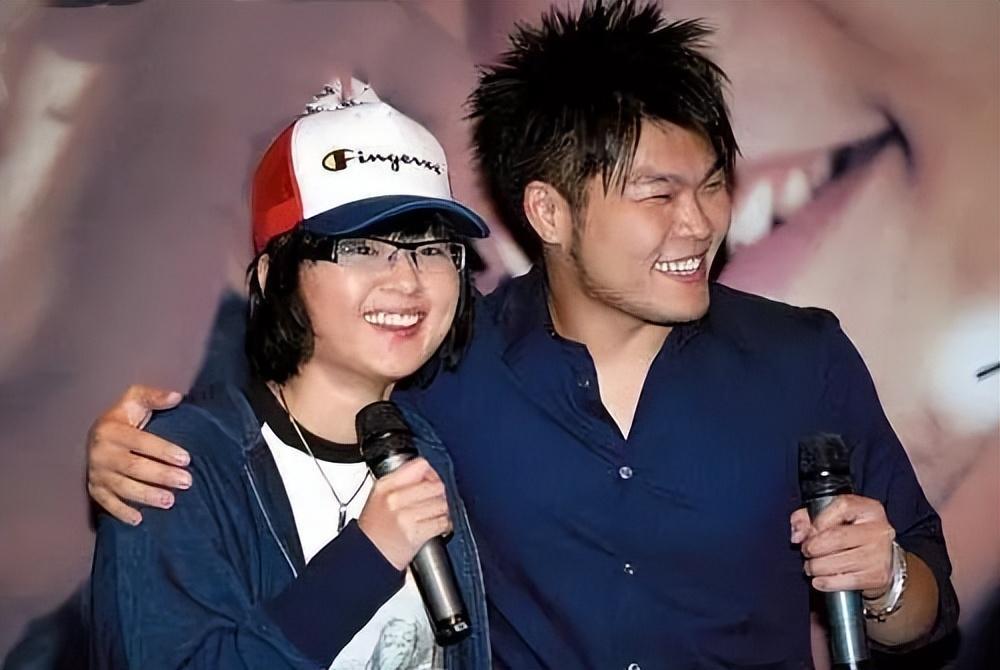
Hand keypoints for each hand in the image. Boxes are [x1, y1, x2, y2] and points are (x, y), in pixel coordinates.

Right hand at [87, 385, 189, 524]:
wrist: (98, 433)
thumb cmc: (124, 417)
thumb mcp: (135, 400)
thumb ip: (154, 397)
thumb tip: (176, 397)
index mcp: (111, 430)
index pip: (140, 442)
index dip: (163, 451)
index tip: (186, 458)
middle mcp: (100, 452)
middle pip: (133, 467)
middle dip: (161, 476)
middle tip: (186, 482)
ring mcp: (96, 472)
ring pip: (122, 487)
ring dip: (147, 496)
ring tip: (170, 501)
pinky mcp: (94, 488)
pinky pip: (107, 503)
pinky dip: (122, 512)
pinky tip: (139, 519)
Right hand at [357, 458, 452, 570]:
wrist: (367, 557)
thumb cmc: (374, 529)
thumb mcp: (379, 496)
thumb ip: (400, 480)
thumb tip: (425, 471)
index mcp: (385, 486)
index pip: (420, 466)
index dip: (430, 473)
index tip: (430, 481)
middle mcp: (394, 498)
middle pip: (436, 485)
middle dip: (439, 494)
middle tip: (434, 501)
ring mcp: (405, 516)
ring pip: (441, 504)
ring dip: (442, 511)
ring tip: (433, 515)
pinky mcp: (415, 534)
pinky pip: (442, 522)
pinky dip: (444, 525)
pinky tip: (436, 526)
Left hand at [790, 495, 894, 597]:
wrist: (879, 559)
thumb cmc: (851, 534)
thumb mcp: (832, 517)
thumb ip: (807, 518)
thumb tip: (797, 535)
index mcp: (868, 509)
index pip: (841, 507)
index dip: (818, 522)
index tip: (807, 534)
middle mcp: (879, 530)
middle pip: (837, 537)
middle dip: (813, 547)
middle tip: (806, 552)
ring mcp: (880, 554)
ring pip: (840, 562)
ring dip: (817, 567)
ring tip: (811, 567)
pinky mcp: (879, 576)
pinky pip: (848, 581)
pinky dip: (828, 582)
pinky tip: (819, 580)